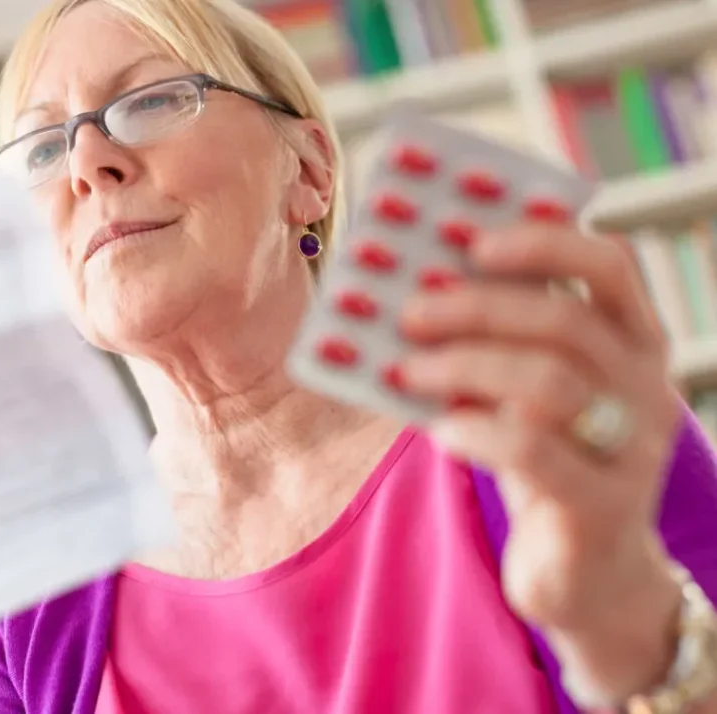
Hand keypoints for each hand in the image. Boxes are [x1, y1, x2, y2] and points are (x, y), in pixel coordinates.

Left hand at [396, 223, 682, 702]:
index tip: (474, 235)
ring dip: (465, 366)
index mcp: (634, 342)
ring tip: (406, 368)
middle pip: (565, 322)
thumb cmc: (546, 462)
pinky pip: (534, 451)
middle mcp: (646, 387)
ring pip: (548, 383)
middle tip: (409, 309)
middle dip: (478, 307)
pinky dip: (476, 430)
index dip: (545, 241)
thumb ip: (496, 344)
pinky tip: (436, 428)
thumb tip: (412, 288)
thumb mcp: (528, 394)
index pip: (610, 266)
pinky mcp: (602, 506)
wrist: (589, 575)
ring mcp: (631, 449)